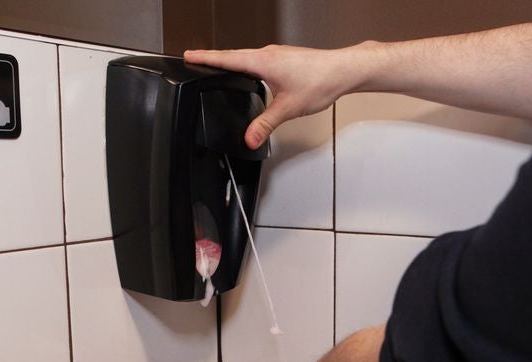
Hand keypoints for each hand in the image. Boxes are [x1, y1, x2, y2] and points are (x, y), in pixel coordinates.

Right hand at [184, 45, 365, 148]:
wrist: (343, 70)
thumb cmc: (321, 81)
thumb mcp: (288, 109)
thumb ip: (265, 125)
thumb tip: (250, 138)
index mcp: (263, 61)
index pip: (226, 58)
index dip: (205, 58)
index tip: (188, 55)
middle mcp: (268, 53)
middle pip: (233, 55)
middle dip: (212, 58)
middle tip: (195, 59)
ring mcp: (277, 54)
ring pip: (247, 56)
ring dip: (230, 60)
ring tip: (217, 66)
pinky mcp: (285, 57)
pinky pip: (259, 58)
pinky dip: (247, 63)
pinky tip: (250, 72)